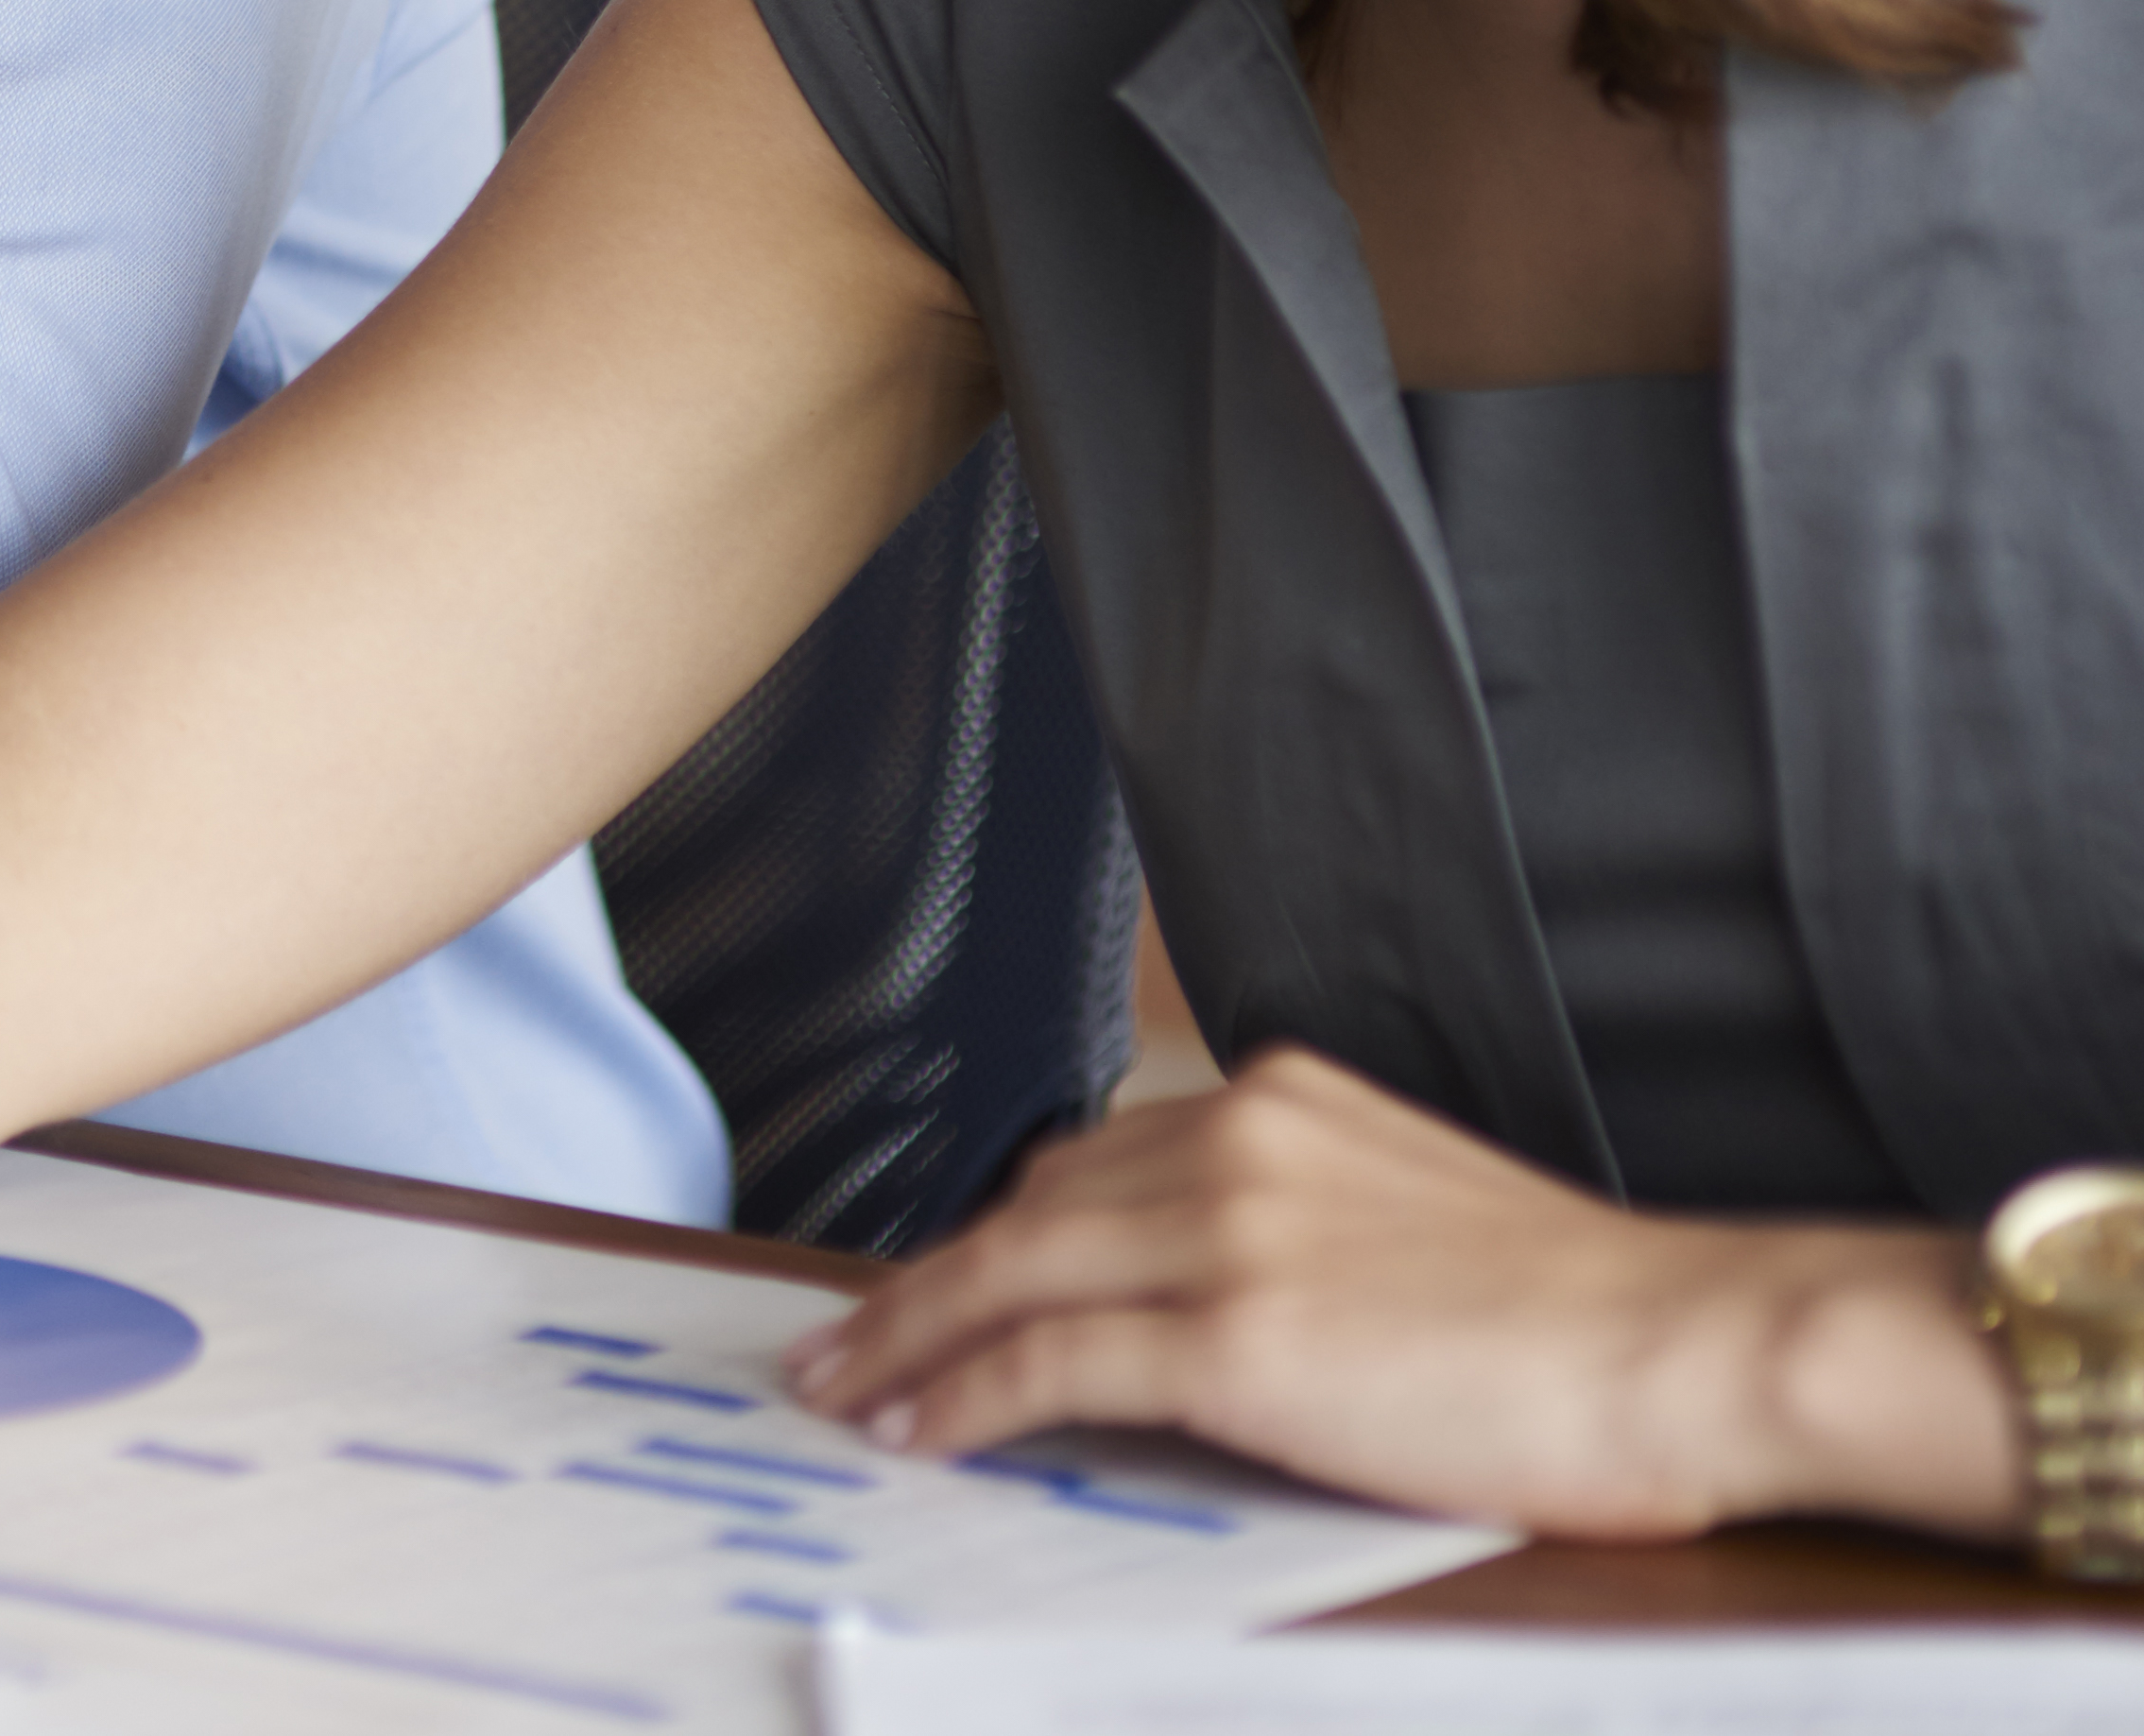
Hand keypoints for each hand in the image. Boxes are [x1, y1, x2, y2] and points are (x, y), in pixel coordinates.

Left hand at [781, 1047, 2019, 1542]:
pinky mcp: (1236, 1336)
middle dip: (919, 1284)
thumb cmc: (1588, 1316)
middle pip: (1022, 1212)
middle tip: (842, 1342)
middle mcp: (1236, 1141)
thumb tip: (1208, 1285)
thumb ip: (1301, 1218)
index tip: (935, 1279)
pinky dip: (966, 1396)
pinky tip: (920, 1429)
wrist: (1692, 1346)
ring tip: (845, 1391)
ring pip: (1008, 1276)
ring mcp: (1229, 1234)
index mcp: (1280, 1103)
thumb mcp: (1412, 1214)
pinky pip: (1053, 1363)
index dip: (996, 1233)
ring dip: (909, 1339)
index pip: (1088, 1165)